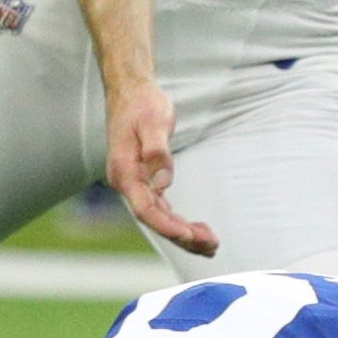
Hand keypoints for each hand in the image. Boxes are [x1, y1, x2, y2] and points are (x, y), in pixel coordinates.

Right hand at [104, 76, 215, 256]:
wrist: (130, 91)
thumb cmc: (142, 104)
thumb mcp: (153, 122)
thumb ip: (157, 152)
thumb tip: (163, 182)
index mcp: (124, 173)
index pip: (145, 210)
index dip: (168, 226)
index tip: (191, 236)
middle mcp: (126, 182)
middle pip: (154, 219)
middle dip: (182, 237)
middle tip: (213, 246)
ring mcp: (134, 183)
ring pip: (158, 217)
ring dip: (183, 233)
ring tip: (212, 245)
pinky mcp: (144, 180)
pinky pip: (160, 208)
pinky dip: (178, 221)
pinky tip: (196, 231)